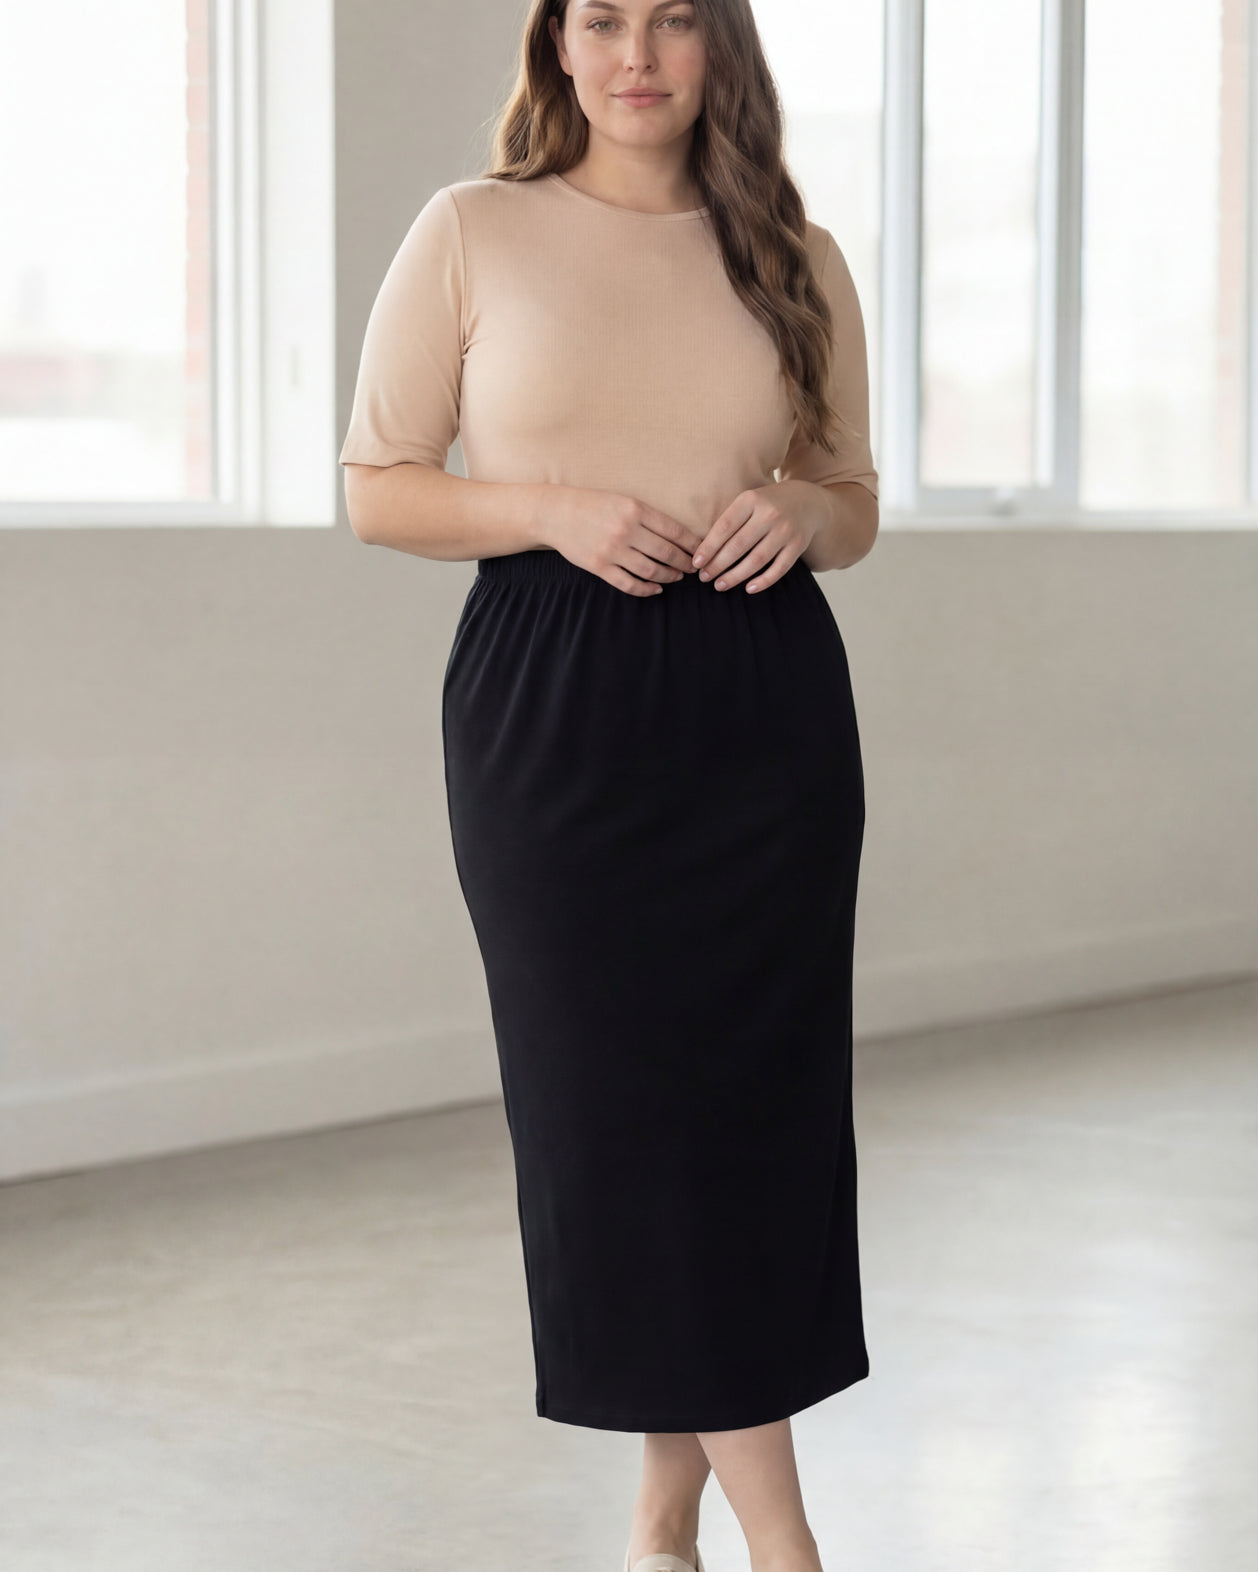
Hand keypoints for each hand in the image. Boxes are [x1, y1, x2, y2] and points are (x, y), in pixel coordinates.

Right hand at [545, 488, 703, 596]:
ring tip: (677, 577)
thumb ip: (647, 516)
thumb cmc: (592, 504)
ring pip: (651, 570)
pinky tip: (655, 589)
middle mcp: (626, 530)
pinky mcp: (599, 567)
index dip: (692, 544)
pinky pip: (629, 584)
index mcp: (635, 509)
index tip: (701, 551)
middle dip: (684, 563)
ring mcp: (612, 550)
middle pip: (666, 553)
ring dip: (668, 576)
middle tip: (693, 568)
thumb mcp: (623, 500)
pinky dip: (646, 589)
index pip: (674, 530)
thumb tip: (676, 535)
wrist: (555, 513)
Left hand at [691, 481, 828, 592]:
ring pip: (757, 560)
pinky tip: (748, 589)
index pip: (724, 527)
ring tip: (720, 585)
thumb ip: (730, 519)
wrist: (808, 501)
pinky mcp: (798, 545)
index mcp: (751, 500)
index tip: (696, 563)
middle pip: (738, 546)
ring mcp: (785, 530)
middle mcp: (770, 514)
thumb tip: (703, 551)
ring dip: (735, 576)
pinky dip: (763, 581)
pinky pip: (779, 568)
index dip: (708, 547)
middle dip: (718, 565)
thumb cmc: (768, 505)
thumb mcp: (749, 502)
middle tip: (704, 577)